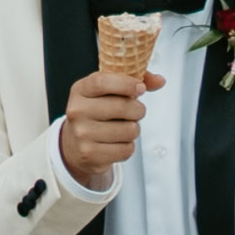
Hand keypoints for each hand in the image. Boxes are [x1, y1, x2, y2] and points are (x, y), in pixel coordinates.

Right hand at [53, 63, 146, 186]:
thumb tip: (160, 80)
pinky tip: (116, 143)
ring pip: (129, 130)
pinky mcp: (90, 154)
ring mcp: (82, 134)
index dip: (126, 83)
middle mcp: (77, 111)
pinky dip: (127, 147)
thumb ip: (134, 81)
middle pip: (123, 107)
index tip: (141, 88)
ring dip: (134, 130)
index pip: (103, 82)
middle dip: (138, 110)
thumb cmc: (97, 113)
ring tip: (123, 128)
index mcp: (80, 90)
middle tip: (135, 112)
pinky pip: (126, 149)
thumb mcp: (107, 91)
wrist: (75, 145)